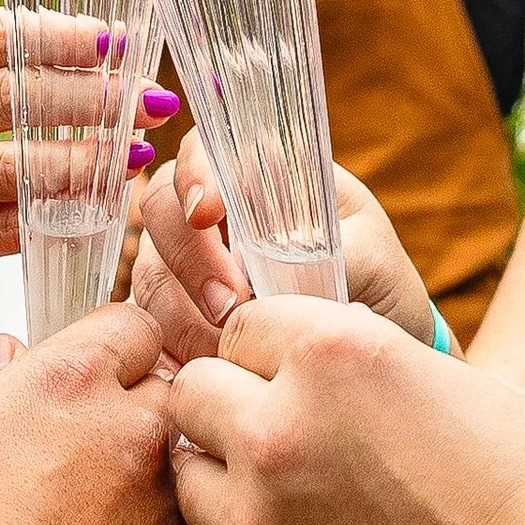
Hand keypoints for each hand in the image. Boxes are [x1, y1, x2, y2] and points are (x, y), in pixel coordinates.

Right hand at [0, 300, 198, 524]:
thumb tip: (11, 361)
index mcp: (73, 384)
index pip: (131, 326)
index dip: (109, 357)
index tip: (88, 389)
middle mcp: (139, 437)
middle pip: (169, 402)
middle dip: (137, 426)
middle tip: (80, 472)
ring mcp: (172, 517)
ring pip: (177, 490)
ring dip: (141, 506)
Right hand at [131, 128, 436, 363]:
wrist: (370, 353)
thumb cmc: (374, 285)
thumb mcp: (370, 257)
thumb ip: (327, 246)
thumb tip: (280, 255)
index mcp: (261, 175)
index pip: (205, 149)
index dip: (194, 174)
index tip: (206, 213)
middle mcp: (212, 212)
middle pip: (161, 208)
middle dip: (189, 258)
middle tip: (230, 307)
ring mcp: (185, 262)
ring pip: (150, 272)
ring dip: (180, 314)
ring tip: (225, 353)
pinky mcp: (175, 314)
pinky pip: (149, 327)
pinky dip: (168, 350)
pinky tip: (197, 375)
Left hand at [168, 296, 524, 524]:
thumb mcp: (460, 392)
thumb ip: (367, 368)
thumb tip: (317, 368)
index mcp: (335, 357)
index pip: (244, 323)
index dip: (271, 353)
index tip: (294, 380)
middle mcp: (278, 432)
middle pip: (195, 392)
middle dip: (232, 409)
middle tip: (285, 445)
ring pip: (192, 480)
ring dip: (232, 487)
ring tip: (306, 516)